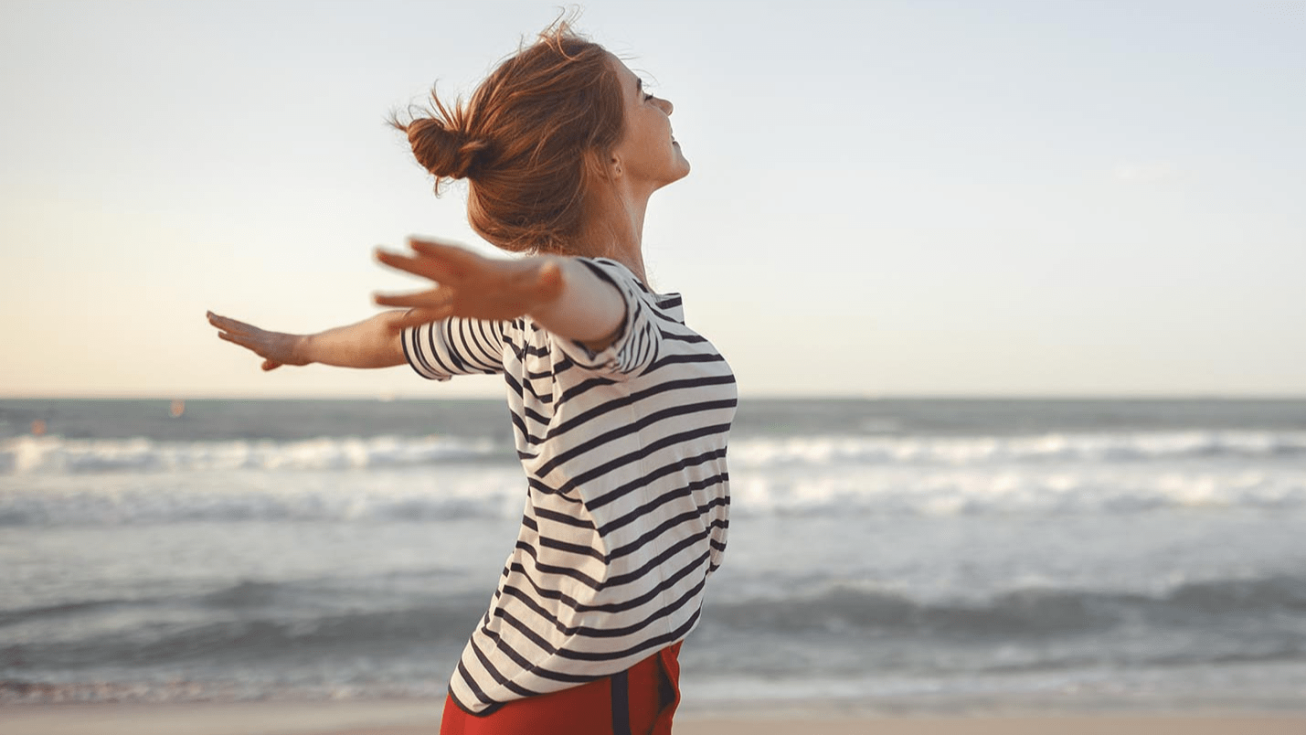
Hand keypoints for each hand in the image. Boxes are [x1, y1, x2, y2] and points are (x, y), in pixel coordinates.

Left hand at [207, 311, 306, 370]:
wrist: (308, 348)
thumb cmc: (300, 352)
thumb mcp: (281, 359)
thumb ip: (270, 363)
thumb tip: (262, 367)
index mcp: (264, 337)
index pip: (244, 330)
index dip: (231, 324)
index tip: (220, 319)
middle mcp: (259, 335)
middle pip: (237, 326)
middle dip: (222, 320)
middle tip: (208, 313)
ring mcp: (260, 339)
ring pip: (237, 330)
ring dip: (222, 324)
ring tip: (209, 318)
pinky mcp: (261, 345)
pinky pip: (242, 340)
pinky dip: (230, 337)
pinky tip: (219, 333)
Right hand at [374, 237, 563, 328]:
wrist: (535, 291)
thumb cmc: (543, 283)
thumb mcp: (549, 282)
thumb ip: (550, 278)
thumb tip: (557, 272)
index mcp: (483, 268)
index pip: (457, 256)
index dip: (435, 248)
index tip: (412, 240)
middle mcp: (463, 279)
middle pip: (429, 268)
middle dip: (404, 262)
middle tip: (377, 252)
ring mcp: (457, 294)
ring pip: (423, 295)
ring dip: (399, 296)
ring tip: (372, 297)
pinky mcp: (456, 309)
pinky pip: (430, 317)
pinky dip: (412, 321)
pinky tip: (390, 326)